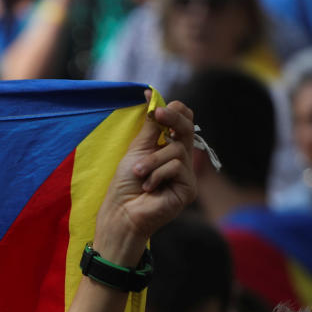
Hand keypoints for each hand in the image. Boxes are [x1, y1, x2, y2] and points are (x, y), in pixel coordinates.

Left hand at [94, 90, 196, 261]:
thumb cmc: (125, 185)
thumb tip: (152, 97)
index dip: (173, 110)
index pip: (182, 123)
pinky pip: (177, 167)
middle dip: (172, 118)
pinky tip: (149, 188)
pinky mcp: (189, 188)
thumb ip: (150, 127)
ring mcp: (186, 174)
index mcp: (168, 148)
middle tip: (158, 113)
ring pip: (177, 150)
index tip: (155, 104)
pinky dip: (158, 174)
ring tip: (140, 174)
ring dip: (152, 160)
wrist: (121, 213)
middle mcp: (181, 160)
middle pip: (187, 129)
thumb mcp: (137, 150)